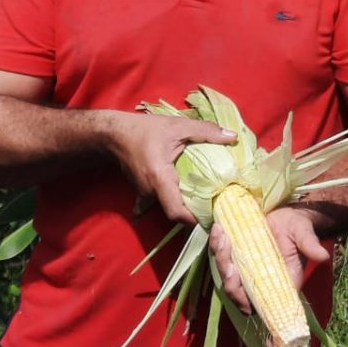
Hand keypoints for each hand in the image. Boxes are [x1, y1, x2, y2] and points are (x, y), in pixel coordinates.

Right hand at [105, 111, 236, 223]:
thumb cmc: (145, 130)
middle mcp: (151, 191)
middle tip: (216, 205)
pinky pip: (161, 199)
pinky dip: (174, 197)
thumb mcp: (178, 126)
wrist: (114, 134)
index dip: (194, 219)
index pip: (176, 212)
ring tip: (207, 197)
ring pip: (169, 204)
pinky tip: (187, 190)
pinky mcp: (143, 191)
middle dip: (195, 212)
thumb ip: (206, 132)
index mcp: (160, 179)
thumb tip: (233, 137)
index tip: (213, 215)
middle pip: (175, 212)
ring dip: (186, 203)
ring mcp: (145, 193)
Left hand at [210, 205, 329, 314]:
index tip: (240, 289)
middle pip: (238, 293)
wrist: (286, 213)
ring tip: (222, 235)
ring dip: (221, 258)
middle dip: (229, 278)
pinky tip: (219, 229)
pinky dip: (217, 246)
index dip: (247, 301)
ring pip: (227, 276)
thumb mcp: (303, 233)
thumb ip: (309, 244)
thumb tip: (322, 255)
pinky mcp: (237, 256)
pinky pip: (222, 258)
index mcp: (280, 283)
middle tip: (229, 255)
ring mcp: (246, 270)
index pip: (261, 304)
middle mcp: (260, 281)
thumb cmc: (297, 226)